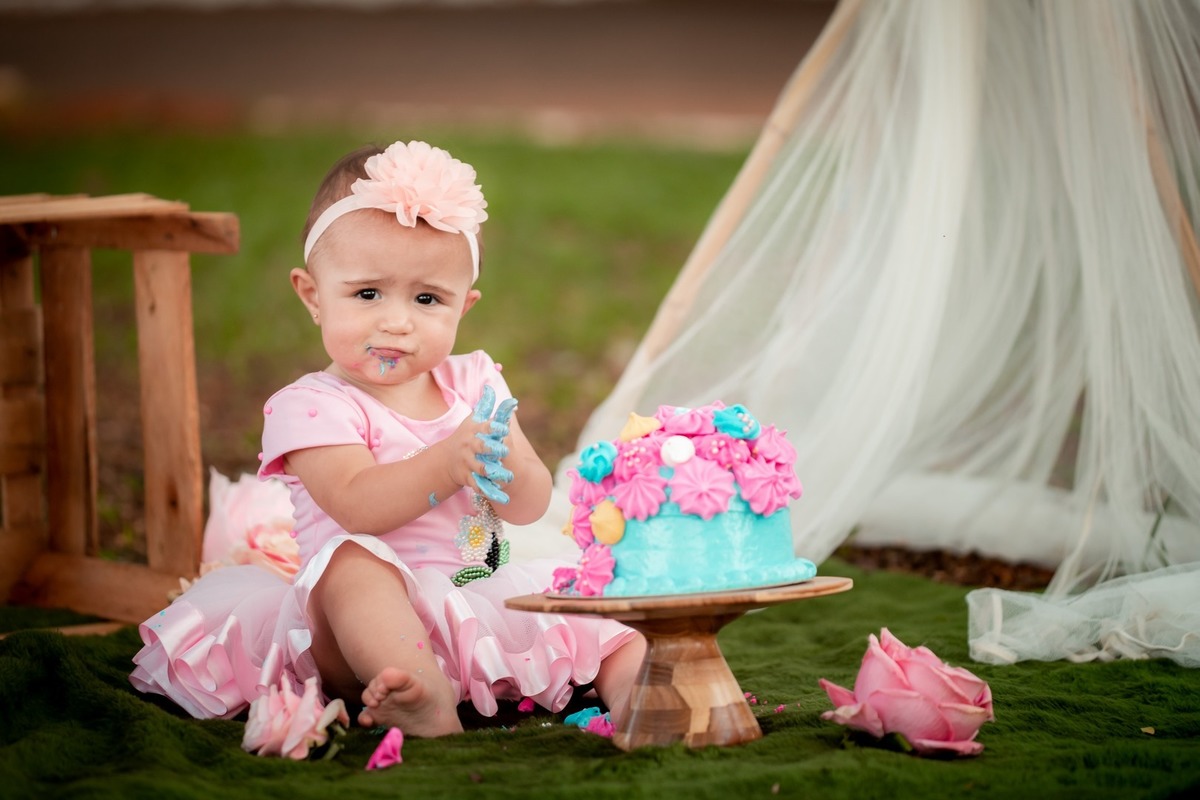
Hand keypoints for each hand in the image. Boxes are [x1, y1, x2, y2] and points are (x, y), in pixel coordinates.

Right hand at [467, 386, 518, 503]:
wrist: (447, 460)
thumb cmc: (465, 435)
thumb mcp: (473, 420)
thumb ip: (485, 405)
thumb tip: (491, 387)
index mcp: (475, 431)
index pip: (485, 427)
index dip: (494, 427)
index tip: (504, 427)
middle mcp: (471, 447)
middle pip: (481, 448)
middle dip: (492, 449)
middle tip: (505, 450)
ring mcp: (469, 463)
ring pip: (481, 469)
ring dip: (494, 473)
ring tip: (508, 476)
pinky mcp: (469, 478)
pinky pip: (481, 486)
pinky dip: (492, 493)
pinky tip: (504, 497)